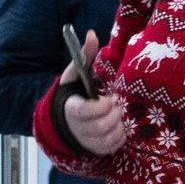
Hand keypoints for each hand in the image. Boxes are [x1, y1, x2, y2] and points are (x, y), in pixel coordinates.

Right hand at [62, 30, 127, 155]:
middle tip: (116, 106)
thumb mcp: (76, 74)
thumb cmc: (75, 93)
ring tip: (118, 116)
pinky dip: (120, 137)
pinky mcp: (95, 149)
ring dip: (118, 126)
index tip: (109, 98)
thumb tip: (92, 34)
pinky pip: (113, 146)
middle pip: (101, 126)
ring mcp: (85, 140)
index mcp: (71, 108)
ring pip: (108, 137)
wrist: (64, 120)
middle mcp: (76, 127)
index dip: (101, 106)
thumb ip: (85, 56)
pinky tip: (118, 126)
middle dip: (114, 115)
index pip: (85, 111)